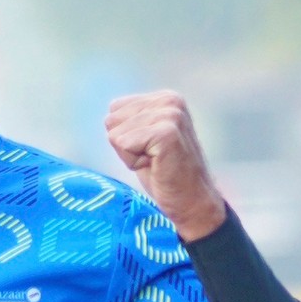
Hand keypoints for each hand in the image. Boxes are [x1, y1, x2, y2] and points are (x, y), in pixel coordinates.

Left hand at [104, 90, 228, 241]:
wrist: (193, 203)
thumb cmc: (167, 176)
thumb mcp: (145, 141)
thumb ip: (131, 122)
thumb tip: (108, 117)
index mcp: (166, 98)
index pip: (115, 110)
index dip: (126, 137)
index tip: (151, 151)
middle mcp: (170, 100)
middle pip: (113, 121)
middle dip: (127, 146)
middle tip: (154, 160)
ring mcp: (170, 115)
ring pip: (117, 134)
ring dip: (131, 156)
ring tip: (157, 163)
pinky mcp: (167, 133)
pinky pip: (124, 144)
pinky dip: (134, 162)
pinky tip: (156, 167)